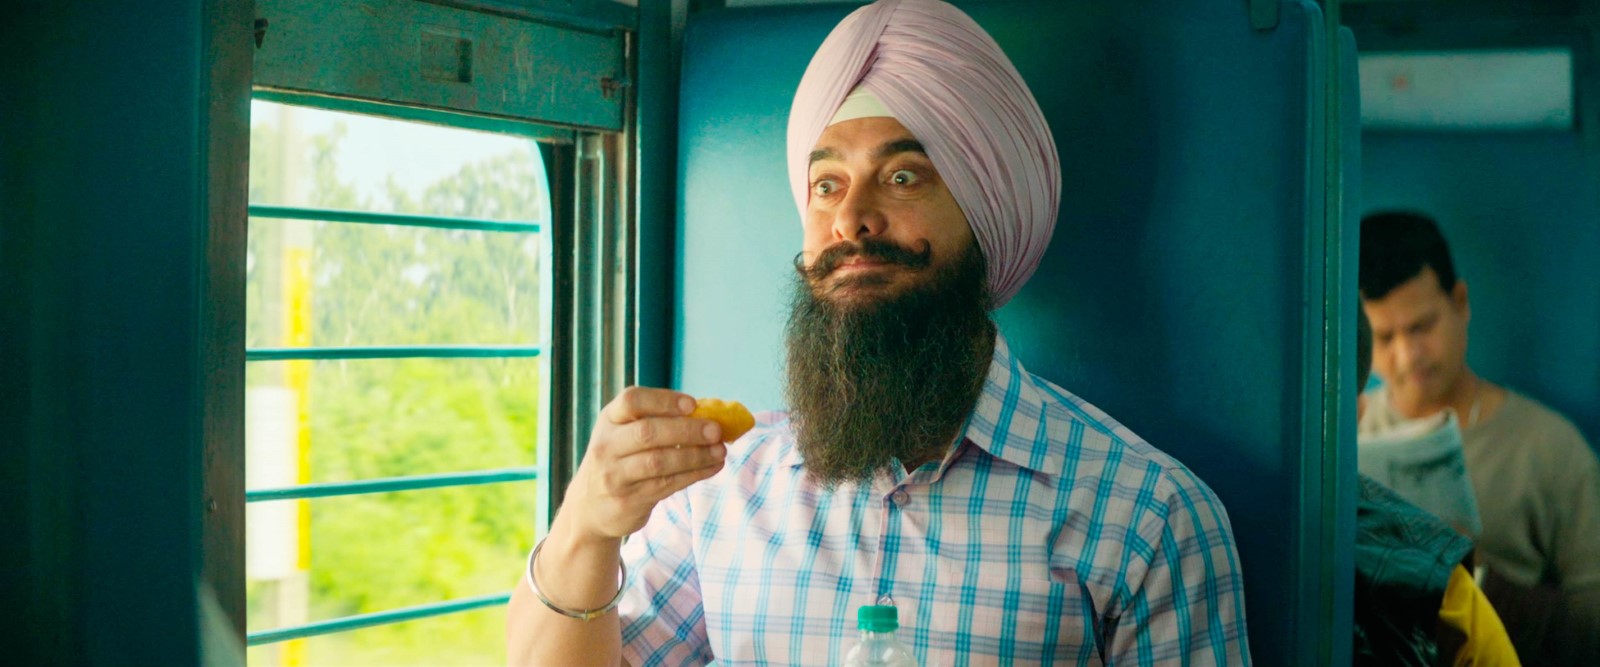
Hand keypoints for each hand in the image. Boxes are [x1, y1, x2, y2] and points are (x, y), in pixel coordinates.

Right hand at [560, 387, 727, 541]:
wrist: (589, 507)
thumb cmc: (619, 460)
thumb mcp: (623, 434)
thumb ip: (655, 421)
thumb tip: (707, 414)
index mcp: (608, 420)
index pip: (631, 401)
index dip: (664, 400)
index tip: (692, 404)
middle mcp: (606, 446)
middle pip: (648, 432)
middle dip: (687, 430)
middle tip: (716, 430)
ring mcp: (614, 475)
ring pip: (659, 462)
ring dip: (696, 455)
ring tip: (720, 450)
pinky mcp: (628, 500)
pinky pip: (667, 484)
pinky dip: (694, 474)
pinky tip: (713, 466)